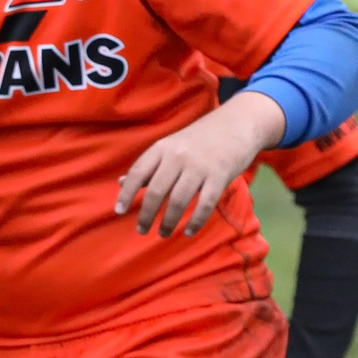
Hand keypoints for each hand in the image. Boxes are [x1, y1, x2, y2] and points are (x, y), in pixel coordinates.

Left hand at [115, 90, 282, 236]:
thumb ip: (147, 166)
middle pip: (156, 191)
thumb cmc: (198, 140)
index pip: (138, 172)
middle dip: (146, 214)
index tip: (119, 211)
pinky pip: (205, 203)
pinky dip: (196, 221)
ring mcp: (200, 166)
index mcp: (162, 148)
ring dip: (169, 221)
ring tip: (163, 233)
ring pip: (178, 200)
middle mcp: (178, 156)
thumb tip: (120, 182)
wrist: (238, 123)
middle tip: (142, 230)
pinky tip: (189, 232)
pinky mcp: (220, 175)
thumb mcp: (169, 146)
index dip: (126, 193)